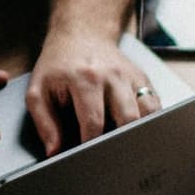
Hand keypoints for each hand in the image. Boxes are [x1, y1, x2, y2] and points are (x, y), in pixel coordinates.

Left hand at [28, 28, 158, 153]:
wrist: (82, 34)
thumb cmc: (58, 65)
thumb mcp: (39, 90)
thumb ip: (44, 122)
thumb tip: (55, 152)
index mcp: (85, 79)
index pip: (94, 123)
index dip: (91, 147)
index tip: (88, 160)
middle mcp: (113, 76)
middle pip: (128, 120)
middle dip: (122, 143)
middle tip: (112, 158)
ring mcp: (131, 77)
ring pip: (149, 113)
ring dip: (141, 134)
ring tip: (128, 147)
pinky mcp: (143, 79)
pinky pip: (155, 106)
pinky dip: (150, 122)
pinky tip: (139, 132)